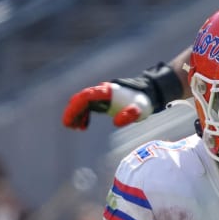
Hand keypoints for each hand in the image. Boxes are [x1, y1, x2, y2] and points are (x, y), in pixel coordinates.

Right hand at [62, 63, 181, 129]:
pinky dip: (83, 115)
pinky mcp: (103, 100)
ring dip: (77, 114)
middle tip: (69, 126)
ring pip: (82, 102)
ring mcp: (102, 95)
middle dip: (72, 112)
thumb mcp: (140, 110)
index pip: (86, 97)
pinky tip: (83, 126)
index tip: (69, 121)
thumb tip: (115, 122)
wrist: (150, 93)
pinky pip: (88, 106)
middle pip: (80, 99)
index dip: (75, 108)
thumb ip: (129, 115)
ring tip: (78, 129)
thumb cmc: (144, 102)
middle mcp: (102, 90)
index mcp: (107, 91)